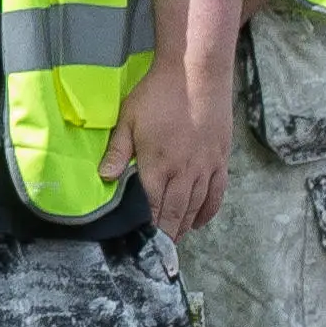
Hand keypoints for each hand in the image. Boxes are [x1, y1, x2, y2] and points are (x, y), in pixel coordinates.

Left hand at [117, 54, 232, 241]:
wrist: (196, 75)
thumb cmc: (157, 95)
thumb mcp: (127, 120)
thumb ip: (117, 152)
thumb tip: (104, 179)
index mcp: (159, 164)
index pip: (152, 205)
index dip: (149, 227)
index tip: (143, 243)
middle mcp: (185, 171)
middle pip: (176, 211)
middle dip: (168, 233)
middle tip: (161, 251)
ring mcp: (207, 166)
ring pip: (198, 205)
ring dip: (186, 225)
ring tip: (177, 239)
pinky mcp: (221, 159)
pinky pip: (218, 192)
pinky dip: (209, 209)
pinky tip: (201, 220)